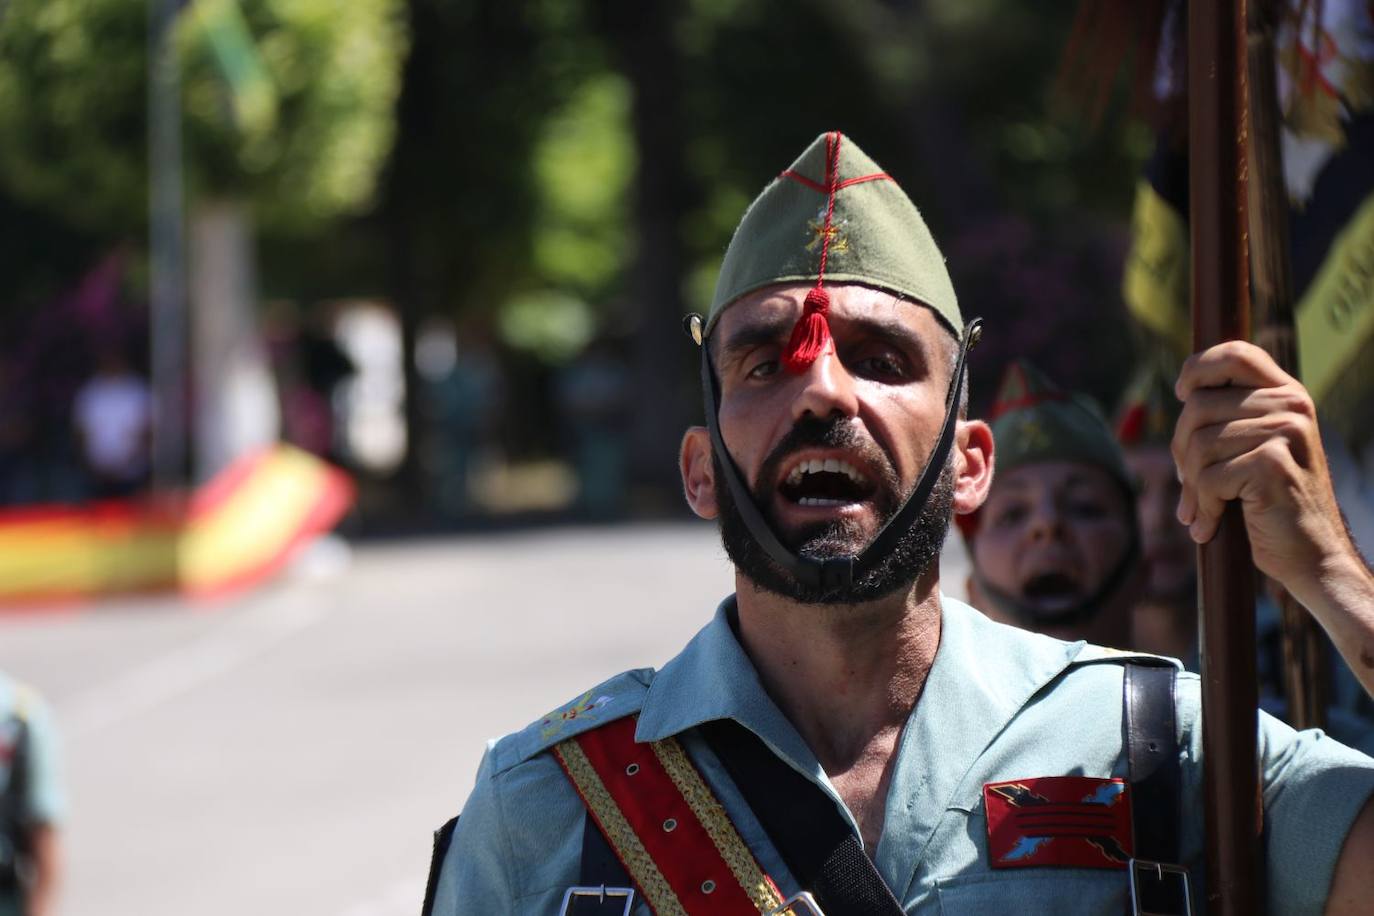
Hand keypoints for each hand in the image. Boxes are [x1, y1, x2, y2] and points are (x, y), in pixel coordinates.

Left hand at [1171, 340, 1356, 601]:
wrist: (1312, 555)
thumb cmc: (1272, 504)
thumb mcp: (1254, 448)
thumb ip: (1229, 418)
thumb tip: (1184, 396)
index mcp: (1286, 394)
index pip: (1236, 354)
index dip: (1198, 367)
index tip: (1181, 393)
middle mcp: (1290, 406)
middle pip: (1198, 407)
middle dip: (1181, 450)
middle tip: (1187, 483)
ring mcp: (1285, 432)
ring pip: (1199, 445)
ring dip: (1191, 486)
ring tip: (1200, 510)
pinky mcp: (1273, 464)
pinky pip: (1209, 478)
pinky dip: (1203, 507)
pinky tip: (1210, 525)